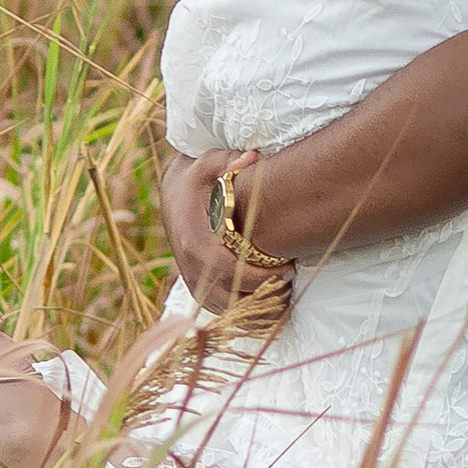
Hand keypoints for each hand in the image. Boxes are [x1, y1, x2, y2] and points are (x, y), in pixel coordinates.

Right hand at [160, 146, 293, 328]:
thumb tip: (254, 156)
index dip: (259, 277)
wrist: (174, 195)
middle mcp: (190, 266)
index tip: (288, 270)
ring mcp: (193, 280)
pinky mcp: (198, 288)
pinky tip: (270, 302)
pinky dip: (245, 311)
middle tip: (293, 284)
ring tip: (286, 295)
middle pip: (230, 297)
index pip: (229, 271)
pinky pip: (222, 310)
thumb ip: (230, 161)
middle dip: (264, 296)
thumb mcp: (210, 164)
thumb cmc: (199, 180)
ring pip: (226, 310)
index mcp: (194, 240)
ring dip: (256, 308)